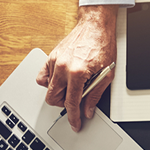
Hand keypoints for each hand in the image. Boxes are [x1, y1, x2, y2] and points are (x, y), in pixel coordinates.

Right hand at [36, 5, 117, 131]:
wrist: (96, 25)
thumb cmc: (103, 44)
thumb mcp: (107, 73)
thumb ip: (96, 94)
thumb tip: (88, 110)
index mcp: (78, 73)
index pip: (71, 103)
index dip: (73, 117)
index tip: (75, 124)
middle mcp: (63, 67)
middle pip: (53, 98)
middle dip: (64, 104)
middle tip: (75, 101)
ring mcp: (55, 61)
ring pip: (47, 88)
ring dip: (59, 92)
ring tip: (72, 87)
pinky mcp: (51, 56)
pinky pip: (42, 76)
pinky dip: (50, 82)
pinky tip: (61, 80)